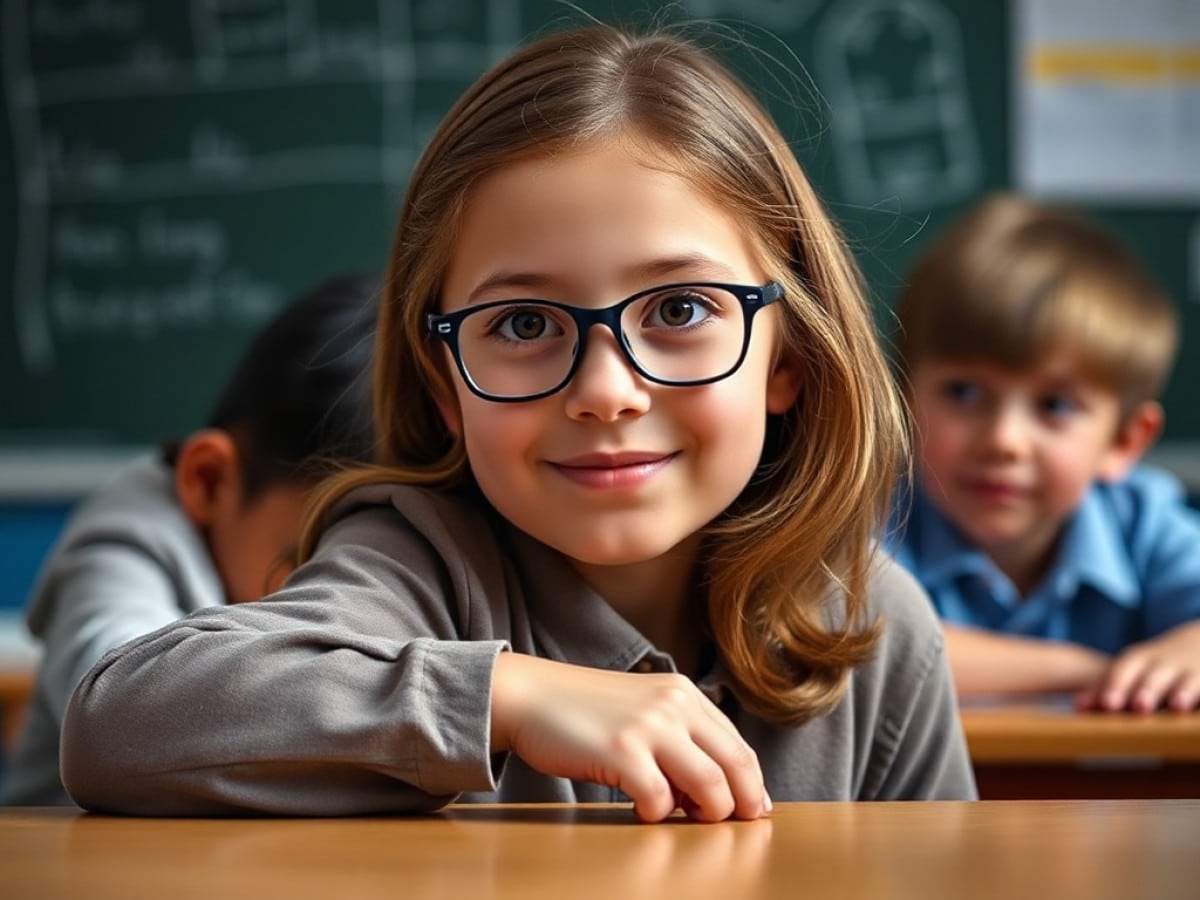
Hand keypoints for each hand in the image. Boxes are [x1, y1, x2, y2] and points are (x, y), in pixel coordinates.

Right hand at [489, 653, 770, 822]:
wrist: (530, 695)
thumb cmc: (585, 710)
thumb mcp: (643, 705)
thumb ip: (680, 732)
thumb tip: (717, 786)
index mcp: (683, 692)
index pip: (738, 745)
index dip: (751, 784)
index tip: (752, 809)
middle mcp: (674, 704)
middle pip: (735, 766)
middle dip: (740, 805)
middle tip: (729, 825)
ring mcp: (649, 727)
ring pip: (709, 786)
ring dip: (704, 813)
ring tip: (682, 816)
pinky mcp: (621, 752)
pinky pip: (660, 800)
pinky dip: (656, 814)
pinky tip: (640, 809)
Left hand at [1076, 621, 1199, 712]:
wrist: (1198, 640)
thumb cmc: (1154, 664)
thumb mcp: (1132, 670)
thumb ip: (1105, 689)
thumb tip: (1078, 708)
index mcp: (1138, 660)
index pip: (1123, 671)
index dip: (1114, 685)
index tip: (1105, 704)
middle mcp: (1163, 664)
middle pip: (1152, 674)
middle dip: (1145, 689)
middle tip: (1138, 706)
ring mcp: (1189, 670)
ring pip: (1185, 680)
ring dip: (1181, 691)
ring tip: (1176, 705)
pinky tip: (1199, 706)